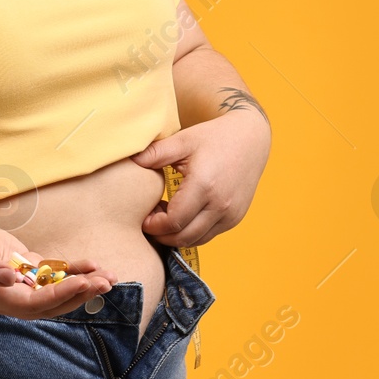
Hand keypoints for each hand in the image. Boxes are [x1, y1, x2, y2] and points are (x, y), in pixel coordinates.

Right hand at [0, 210, 114, 318]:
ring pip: (57, 290)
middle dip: (81, 294)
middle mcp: (11, 295)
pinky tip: (92, 264)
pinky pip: (52, 274)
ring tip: (109, 276)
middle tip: (107, 282)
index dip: (61, 296)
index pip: (35, 304)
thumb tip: (10, 278)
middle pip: (52, 304)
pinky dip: (72, 270)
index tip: (84, 283)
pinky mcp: (22, 267)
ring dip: (83, 284)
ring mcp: (18, 283)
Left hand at [131, 109, 270, 247]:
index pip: (173, 222)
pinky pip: (209, 235)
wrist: (251, 139)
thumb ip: (154, 153)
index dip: (153, 225)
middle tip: (150, 220)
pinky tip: (183, 216)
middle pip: (183, 237)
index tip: (143, 216)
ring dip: (177, 236)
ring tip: (166, 216)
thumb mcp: (183, 140)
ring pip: (196, 240)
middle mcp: (220, 204)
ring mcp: (231, 214)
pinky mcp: (235, 218)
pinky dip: (192, 233)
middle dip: (162, 235)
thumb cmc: (214, 137)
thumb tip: (128, 161)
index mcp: (204, 185)